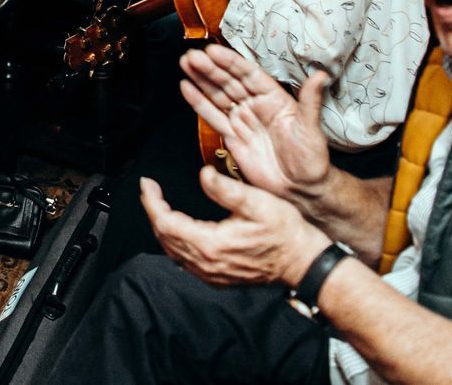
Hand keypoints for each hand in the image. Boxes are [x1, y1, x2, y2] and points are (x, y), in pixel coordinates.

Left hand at [143, 169, 328, 288]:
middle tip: (150, 191)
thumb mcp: (258, 203)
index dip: (152, 202)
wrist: (303, 263)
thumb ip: (226, 189)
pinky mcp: (219, 277)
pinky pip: (185, 261)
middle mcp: (207, 263)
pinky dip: (175, 243)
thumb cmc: (285, 233)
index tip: (147, 184)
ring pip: (173, 251)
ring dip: (162, 228)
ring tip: (159, 206)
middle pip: (165, 238)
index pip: (166, 223)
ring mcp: (212, 274)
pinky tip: (178, 231)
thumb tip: (203, 174)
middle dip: (153, 212)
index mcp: (211, 244)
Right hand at [178, 44, 331, 203]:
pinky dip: (198, 102)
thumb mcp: (311, 129)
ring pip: (218, 95)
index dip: (230, 62)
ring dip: (201, 79)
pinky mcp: (232, 137)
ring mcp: (242, 120)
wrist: (300, 190)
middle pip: (229, 81)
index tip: (212, 51)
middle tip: (192, 56)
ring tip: (185, 64)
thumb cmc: (312, 159)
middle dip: (210, 68)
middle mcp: (255, 105)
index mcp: (274, 98)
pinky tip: (186, 88)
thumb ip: (310, 101)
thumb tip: (321, 76)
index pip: (248, 74)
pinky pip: (213, 117)